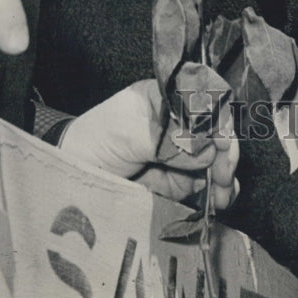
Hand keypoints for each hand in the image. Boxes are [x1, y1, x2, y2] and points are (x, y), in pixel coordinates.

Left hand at [59, 80, 238, 207]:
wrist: (71, 178)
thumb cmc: (94, 142)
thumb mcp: (128, 131)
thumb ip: (168, 139)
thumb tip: (207, 150)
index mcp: (169, 97)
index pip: (207, 101)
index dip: (219, 120)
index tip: (221, 143)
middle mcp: (181, 122)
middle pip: (217, 132)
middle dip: (226, 152)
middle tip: (223, 175)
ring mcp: (183, 152)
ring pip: (217, 160)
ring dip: (226, 176)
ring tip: (222, 195)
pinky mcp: (181, 181)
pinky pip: (207, 185)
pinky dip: (218, 193)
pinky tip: (220, 200)